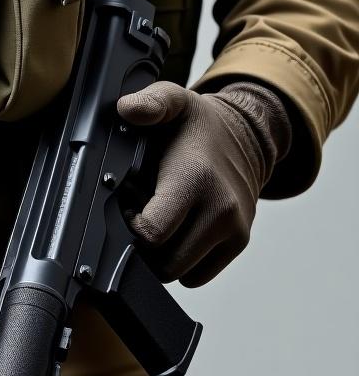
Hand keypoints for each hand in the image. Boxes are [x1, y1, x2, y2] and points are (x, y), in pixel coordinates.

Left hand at [116, 80, 290, 287]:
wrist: (247, 136)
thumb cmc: (197, 126)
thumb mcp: (173, 101)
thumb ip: (151, 102)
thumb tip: (129, 109)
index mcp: (195, 179)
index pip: (153, 233)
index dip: (131, 227)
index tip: (128, 207)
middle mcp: (220, 210)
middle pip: (164, 262)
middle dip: (144, 246)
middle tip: (141, 215)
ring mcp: (233, 231)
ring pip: (179, 272)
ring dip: (162, 255)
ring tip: (160, 221)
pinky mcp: (238, 243)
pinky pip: (197, 275)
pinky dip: (182, 261)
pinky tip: (177, 231)